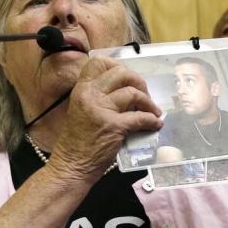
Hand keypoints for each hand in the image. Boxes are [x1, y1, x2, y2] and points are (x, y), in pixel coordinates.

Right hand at [47, 57, 162, 181]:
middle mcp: (90, 95)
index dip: (118, 65)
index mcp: (81, 90)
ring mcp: (102, 109)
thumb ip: (98, 97)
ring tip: (153, 111)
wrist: (72, 165)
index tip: (128, 77)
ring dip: (148, 102)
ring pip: (132, 93)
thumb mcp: (82, 110)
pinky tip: (155, 124)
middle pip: (121, 73)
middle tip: (144, 94)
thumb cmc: (78, 142)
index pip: (99, 62)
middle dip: (138, 81)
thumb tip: (125, 90)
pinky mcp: (114, 126)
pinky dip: (151, 120)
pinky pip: (140, 117)